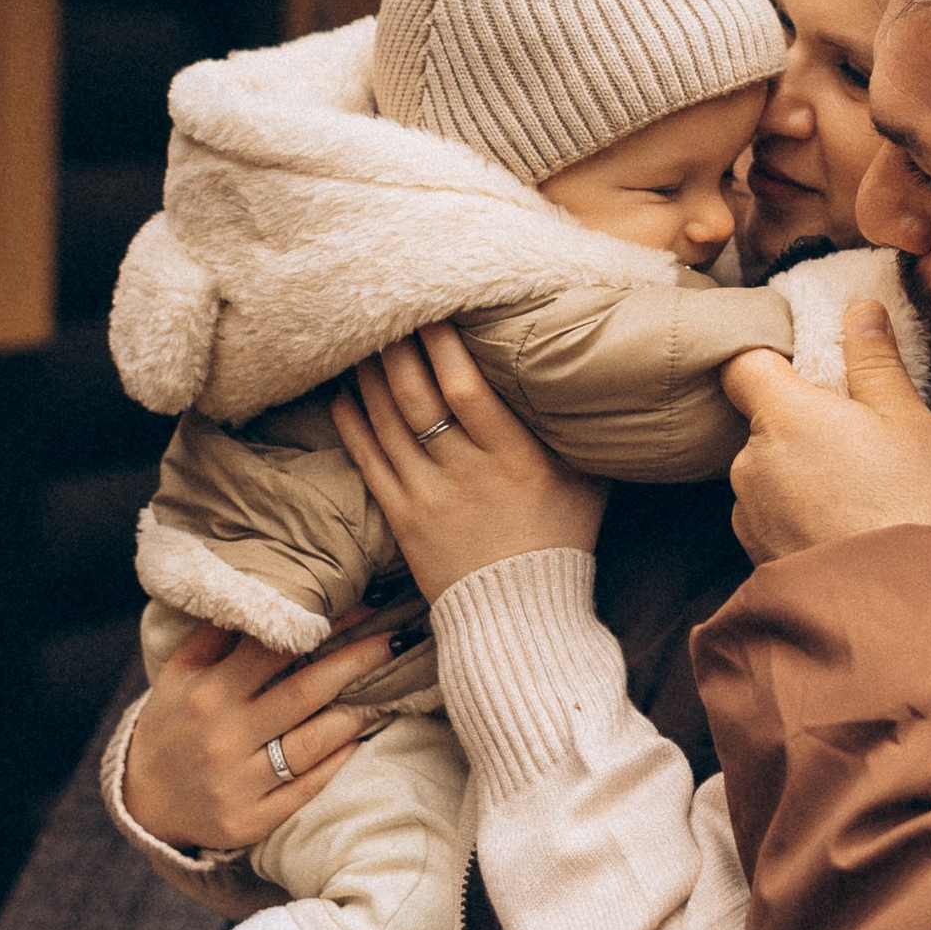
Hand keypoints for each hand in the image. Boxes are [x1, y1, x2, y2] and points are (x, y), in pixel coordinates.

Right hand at [123, 618, 405, 855]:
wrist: (142, 802)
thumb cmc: (172, 723)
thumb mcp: (179, 674)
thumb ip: (217, 633)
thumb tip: (263, 585)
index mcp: (208, 692)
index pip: (277, 648)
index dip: (327, 623)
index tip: (368, 601)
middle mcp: (224, 736)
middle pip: (306, 692)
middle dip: (359, 660)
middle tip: (399, 636)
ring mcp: (238, 783)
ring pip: (313, 743)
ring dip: (359, 713)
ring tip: (394, 686)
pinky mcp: (250, 820)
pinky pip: (306, 789)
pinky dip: (337, 762)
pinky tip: (362, 738)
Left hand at [331, 321, 605, 603]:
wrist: (521, 619)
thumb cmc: (562, 541)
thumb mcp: (587, 481)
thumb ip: (573, 429)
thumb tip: (580, 372)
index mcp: (515, 460)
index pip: (467, 389)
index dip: (444, 346)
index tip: (433, 310)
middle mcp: (466, 474)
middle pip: (417, 398)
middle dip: (399, 349)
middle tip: (386, 312)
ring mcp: (428, 498)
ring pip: (387, 423)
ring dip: (371, 377)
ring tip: (363, 341)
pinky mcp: (402, 520)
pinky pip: (368, 462)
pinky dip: (352, 423)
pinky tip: (343, 394)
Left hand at [721, 299, 930, 561]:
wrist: (898, 607)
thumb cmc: (909, 503)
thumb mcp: (907, 419)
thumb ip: (875, 360)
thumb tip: (860, 309)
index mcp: (782, 414)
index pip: (742, 363)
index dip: (767, 356)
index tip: (804, 364)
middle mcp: (750, 460)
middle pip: (759, 419)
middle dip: (798, 421)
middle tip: (855, 438)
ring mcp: (747, 511)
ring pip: (764, 469)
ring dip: (796, 470)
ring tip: (854, 491)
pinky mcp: (754, 552)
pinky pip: (768, 513)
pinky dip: (795, 512)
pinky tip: (839, 525)